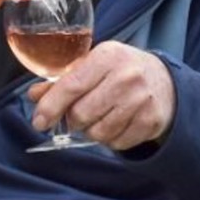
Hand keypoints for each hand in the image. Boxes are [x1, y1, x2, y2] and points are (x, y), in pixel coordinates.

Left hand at [30, 41, 176, 149]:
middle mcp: (127, 75)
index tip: (40, 122)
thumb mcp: (94, 65)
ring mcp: (142, 99)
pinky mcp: (151, 120)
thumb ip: (63, 80)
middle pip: (81, 114)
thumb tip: (35, 95)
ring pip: (97, 133)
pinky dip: (112, 139)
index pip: (72, 85)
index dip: (50, 107)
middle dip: (74, 120)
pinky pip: (116, 143)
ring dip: (93, 131)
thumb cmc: (120, 71)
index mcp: (108, 56)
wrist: (164, 80)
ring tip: (102, 117)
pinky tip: (119, 123)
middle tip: (82, 113)